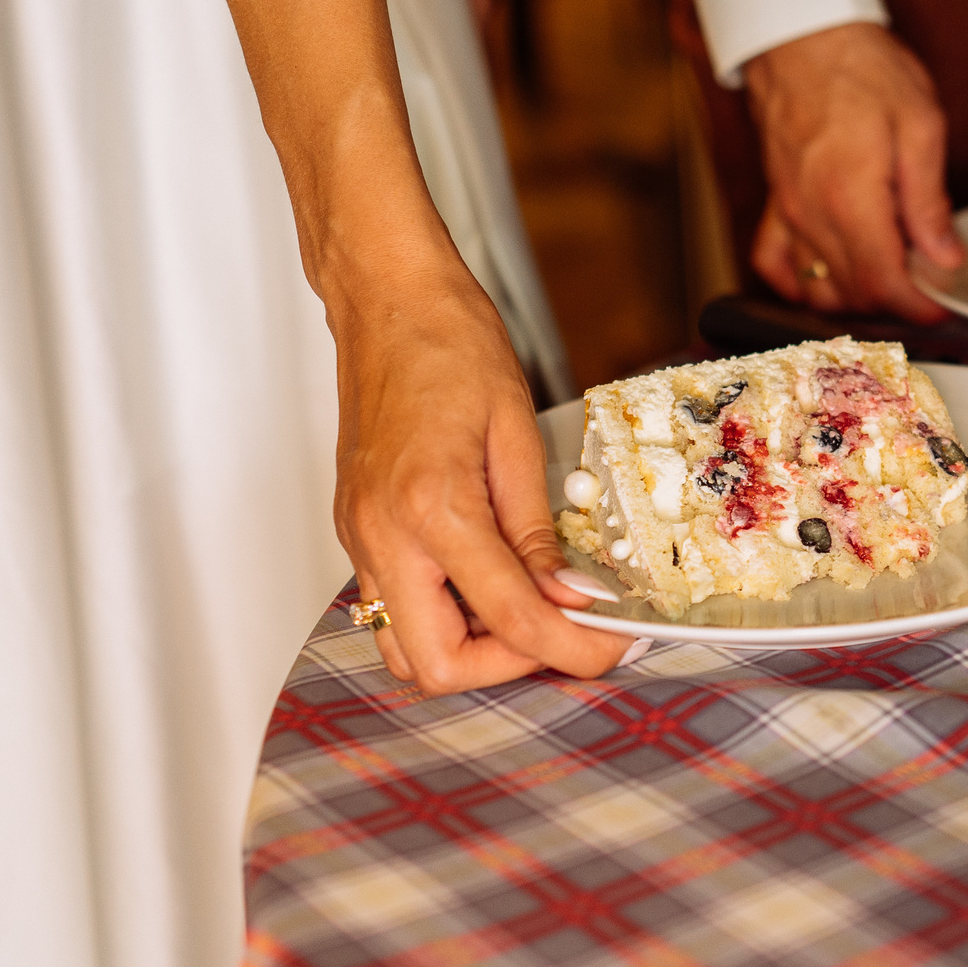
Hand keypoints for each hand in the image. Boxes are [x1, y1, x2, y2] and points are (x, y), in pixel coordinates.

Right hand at [333, 249, 625, 692]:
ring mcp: (360, 538)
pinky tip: (492, 576)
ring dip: (470, 647)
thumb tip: (572, 597)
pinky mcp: (357, 531)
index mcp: (430, 508)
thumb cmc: (448, 342)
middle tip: (563, 630)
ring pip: (404, 648)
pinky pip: (394, 606)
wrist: (386, 300)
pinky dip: (445, 614)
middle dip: (507, 664)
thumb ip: (539, 529)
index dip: (571, 648)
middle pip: (435, 666)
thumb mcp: (516, 432)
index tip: (611, 649)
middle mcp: (382, 535)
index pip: (509, 618)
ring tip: (530, 604)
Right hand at [745, 22, 966, 320]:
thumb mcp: (920, 125)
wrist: (802, 36)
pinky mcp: (774, 202)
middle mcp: (813, 214)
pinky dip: (801, 282)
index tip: (942, 304)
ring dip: (857, 294)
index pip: (884, 283)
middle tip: (928, 277)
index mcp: (852, 198)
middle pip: (854, 292)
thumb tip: (945, 258)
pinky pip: (775, 264)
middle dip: (897, 299)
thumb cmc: (863, 70)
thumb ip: (930, 201)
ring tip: (890, 269)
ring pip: (818, 288)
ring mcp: (788, 212)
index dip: (918, 306)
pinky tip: (831, 274)